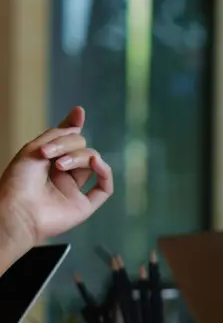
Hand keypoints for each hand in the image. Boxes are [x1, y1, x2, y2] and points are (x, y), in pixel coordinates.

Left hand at [0, 106, 112, 263]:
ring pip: (91, 162)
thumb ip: (57, 135)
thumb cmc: (18, 182)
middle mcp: (63, 175)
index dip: (74, 126)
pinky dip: (104, 172)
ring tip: (59, 166)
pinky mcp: (84, 206)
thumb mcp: (34, 148)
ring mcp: (75, 190)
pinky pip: (105, 187)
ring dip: (78, 157)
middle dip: (67, 145)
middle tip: (48, 154)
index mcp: (49, 162)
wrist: (18, 210)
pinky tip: (96, 163)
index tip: (79, 113)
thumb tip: (78, 125)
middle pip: (80, 147)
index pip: (67, 141)